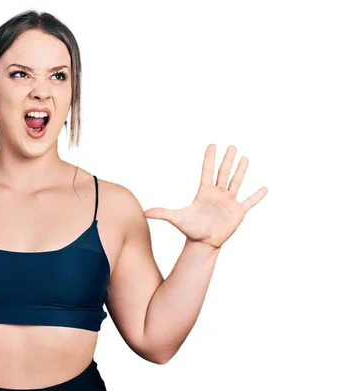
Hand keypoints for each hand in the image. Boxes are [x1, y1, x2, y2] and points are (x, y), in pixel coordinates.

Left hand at [144, 144, 267, 248]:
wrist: (203, 244)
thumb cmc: (190, 230)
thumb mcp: (177, 219)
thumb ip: (162, 213)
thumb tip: (144, 213)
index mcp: (204, 192)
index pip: (207, 171)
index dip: (209, 158)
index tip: (212, 145)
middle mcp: (217, 194)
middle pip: (223, 173)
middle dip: (227, 159)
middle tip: (231, 146)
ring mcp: (229, 201)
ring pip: (236, 182)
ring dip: (241, 170)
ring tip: (245, 158)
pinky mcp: (238, 212)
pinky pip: (250, 201)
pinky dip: (257, 195)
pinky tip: (264, 188)